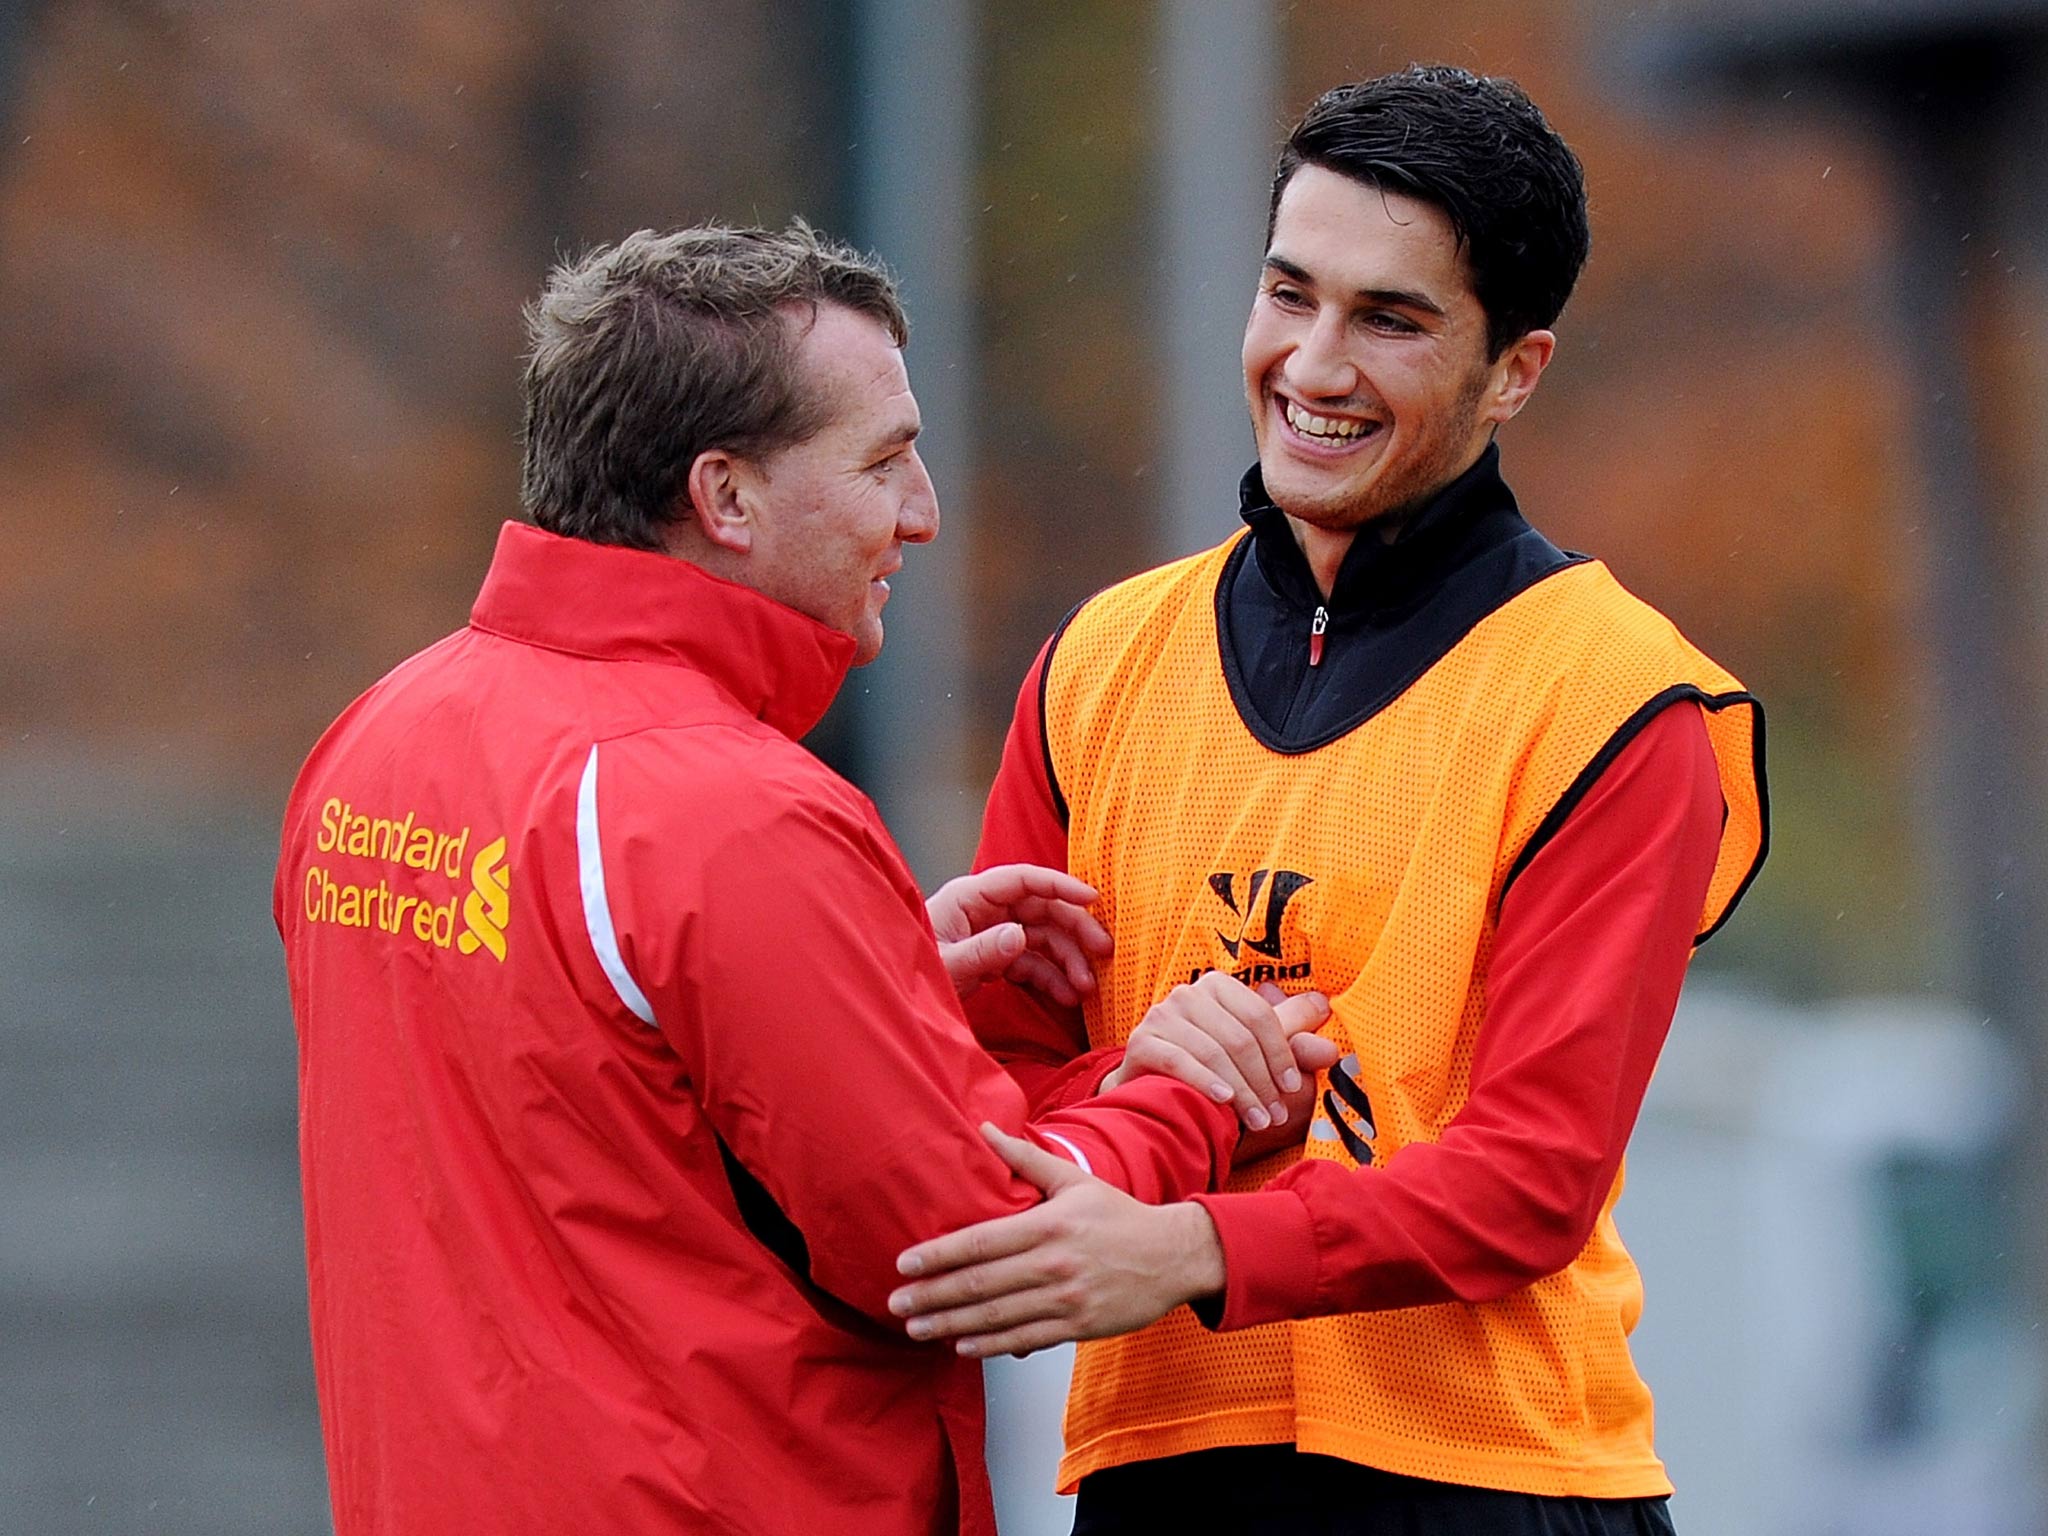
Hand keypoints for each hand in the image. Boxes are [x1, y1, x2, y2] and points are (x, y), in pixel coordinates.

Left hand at [889, 1123, 1225, 1357]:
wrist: (1172, 1256)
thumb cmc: (1119, 1216)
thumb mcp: (1074, 1179)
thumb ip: (1025, 1157)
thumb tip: (984, 1129)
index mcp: (1047, 1224)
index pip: (979, 1242)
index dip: (937, 1255)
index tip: (904, 1264)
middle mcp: (1052, 1263)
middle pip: (979, 1284)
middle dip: (932, 1297)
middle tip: (896, 1304)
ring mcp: (1065, 1298)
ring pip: (996, 1316)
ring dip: (950, 1325)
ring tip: (917, 1329)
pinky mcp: (1078, 1326)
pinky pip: (1024, 1339)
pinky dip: (990, 1345)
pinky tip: (961, 1345)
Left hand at [926, 864, 1111, 1005]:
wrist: (890, 998)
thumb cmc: (908, 972)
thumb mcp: (944, 966)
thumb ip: (981, 952)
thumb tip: (1020, 936)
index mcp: (970, 898)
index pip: (1022, 880)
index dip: (1060, 884)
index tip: (1092, 898)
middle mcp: (984, 911)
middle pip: (1041, 909)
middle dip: (1074, 931)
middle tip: (1103, 952)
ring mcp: (991, 934)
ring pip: (1042, 939)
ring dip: (1067, 961)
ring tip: (1084, 989)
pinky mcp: (994, 957)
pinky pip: (1031, 963)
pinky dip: (1051, 979)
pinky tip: (1067, 997)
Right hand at [1100, 974, 1334, 1135]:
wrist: (1153, 1093)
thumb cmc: (1212, 1072)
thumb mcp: (1254, 1056)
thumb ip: (1291, 1044)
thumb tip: (1330, 1037)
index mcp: (1217, 986)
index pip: (1259, 1015)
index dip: (1282, 1054)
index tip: (1294, 1089)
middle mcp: (1186, 994)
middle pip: (1238, 1037)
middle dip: (1262, 1081)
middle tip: (1275, 1116)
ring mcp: (1160, 1016)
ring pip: (1214, 1052)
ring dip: (1241, 1092)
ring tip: (1258, 1121)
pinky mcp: (1141, 1042)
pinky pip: (1180, 1061)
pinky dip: (1205, 1082)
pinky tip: (1223, 1102)